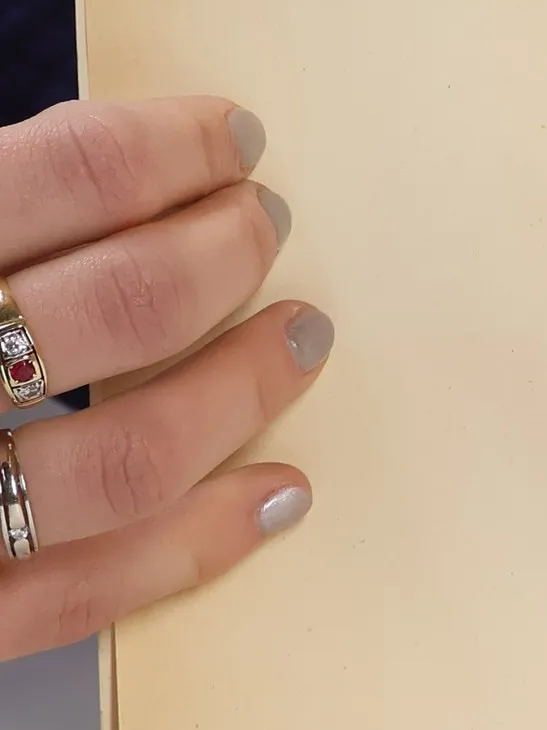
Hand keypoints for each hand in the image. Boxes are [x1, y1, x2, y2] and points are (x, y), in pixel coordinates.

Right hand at [0, 100, 326, 659]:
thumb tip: (95, 159)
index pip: (62, 174)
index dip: (170, 148)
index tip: (230, 136)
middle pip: (114, 310)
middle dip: (221, 254)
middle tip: (267, 221)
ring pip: (122, 456)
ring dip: (240, 388)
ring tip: (300, 333)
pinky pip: (81, 593)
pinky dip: (199, 544)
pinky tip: (280, 489)